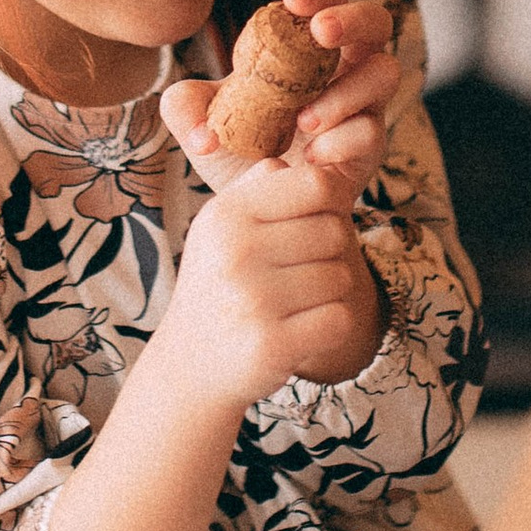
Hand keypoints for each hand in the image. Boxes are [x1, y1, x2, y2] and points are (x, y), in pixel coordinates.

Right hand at [147, 140, 380, 417]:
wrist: (189, 366)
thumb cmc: (216, 285)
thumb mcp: (221, 229)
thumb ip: (256, 189)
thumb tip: (287, 163)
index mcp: (226, 215)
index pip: (315, 183)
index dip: (328, 201)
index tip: (312, 222)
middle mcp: (235, 253)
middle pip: (335, 230)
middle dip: (328, 252)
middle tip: (297, 273)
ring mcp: (252, 301)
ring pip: (341, 277)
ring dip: (328, 292)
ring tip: (293, 302)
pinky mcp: (272, 345)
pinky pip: (339, 320)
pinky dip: (330, 326)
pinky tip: (300, 329)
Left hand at [161, 0, 397, 200]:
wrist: (259, 209)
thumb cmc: (239, 153)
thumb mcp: (204, 125)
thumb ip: (186, 107)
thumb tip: (192, 113)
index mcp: (307, 48)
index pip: (327, 1)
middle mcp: (344, 68)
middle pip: (375, 21)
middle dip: (353, 19)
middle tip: (321, 32)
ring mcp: (362, 105)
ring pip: (384, 73)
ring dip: (345, 90)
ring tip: (303, 121)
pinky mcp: (369, 146)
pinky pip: (371, 130)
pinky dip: (341, 140)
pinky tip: (311, 156)